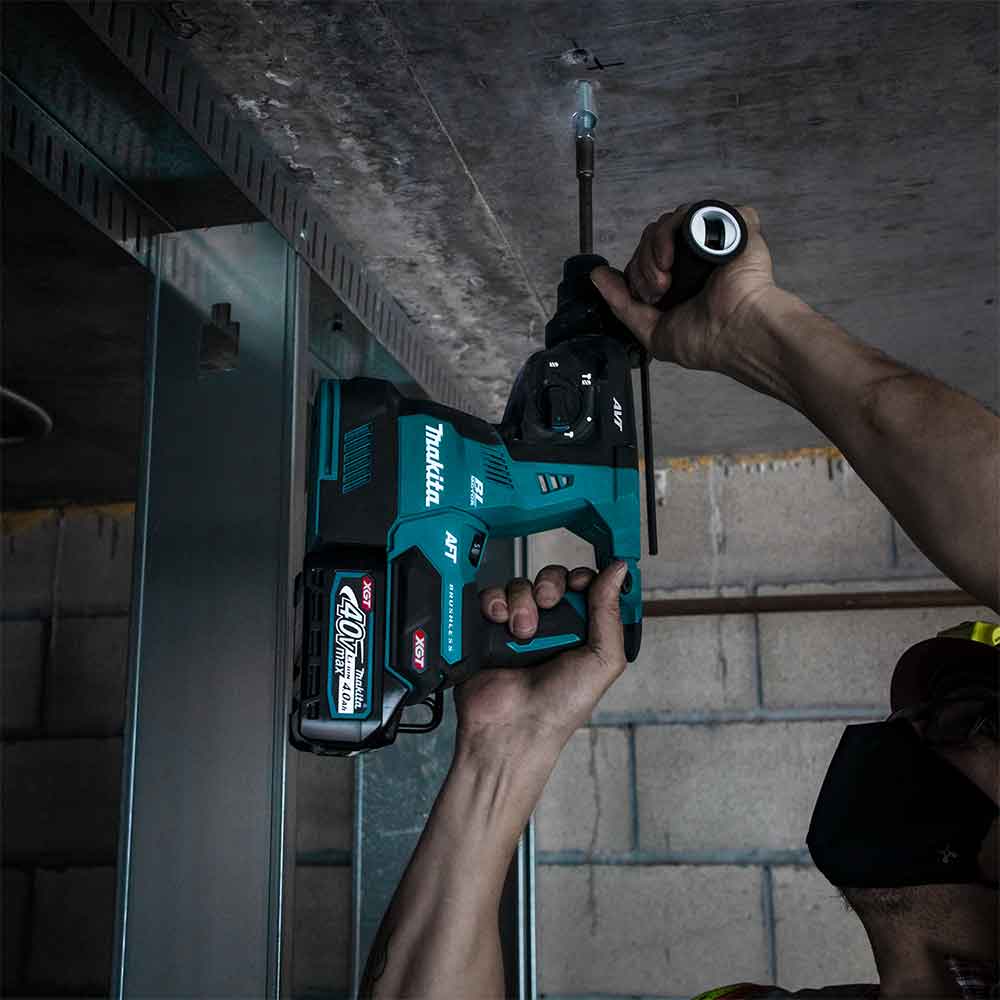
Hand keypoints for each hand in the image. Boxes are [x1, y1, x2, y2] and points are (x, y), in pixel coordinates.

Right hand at [454, 562, 627, 762]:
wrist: (511, 728)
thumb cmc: (560, 708)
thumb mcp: (602, 662)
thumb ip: (610, 614)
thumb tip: (619, 570)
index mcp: (582, 633)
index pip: (585, 587)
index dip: (583, 578)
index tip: (579, 584)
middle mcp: (552, 627)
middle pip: (552, 579)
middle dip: (551, 584)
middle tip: (549, 603)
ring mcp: (519, 626)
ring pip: (521, 585)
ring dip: (522, 600)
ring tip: (522, 630)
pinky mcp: (489, 628)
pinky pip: (491, 596)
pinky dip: (495, 602)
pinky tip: (500, 621)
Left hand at [590, 203, 776, 370]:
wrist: (737, 333)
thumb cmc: (707, 340)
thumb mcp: (651, 330)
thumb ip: (621, 303)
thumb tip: (597, 277)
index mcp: (680, 281)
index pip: (643, 259)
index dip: (636, 274)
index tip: (645, 297)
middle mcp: (694, 259)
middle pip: (651, 238)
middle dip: (642, 265)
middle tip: (656, 291)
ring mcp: (713, 240)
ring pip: (668, 222)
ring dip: (654, 250)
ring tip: (665, 280)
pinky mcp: (733, 226)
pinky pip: (699, 209)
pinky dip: (679, 227)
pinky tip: (676, 256)